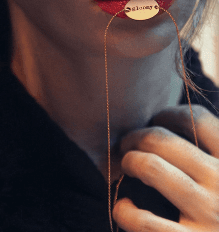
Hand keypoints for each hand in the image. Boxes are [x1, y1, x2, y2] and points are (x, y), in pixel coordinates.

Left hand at [114, 105, 218, 230]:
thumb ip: (211, 156)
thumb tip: (173, 122)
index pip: (198, 119)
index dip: (168, 114)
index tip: (156, 122)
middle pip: (163, 139)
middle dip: (136, 137)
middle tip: (127, 145)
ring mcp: (210, 216)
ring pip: (150, 167)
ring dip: (129, 163)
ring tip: (126, 168)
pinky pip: (143, 220)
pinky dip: (124, 210)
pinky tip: (125, 210)